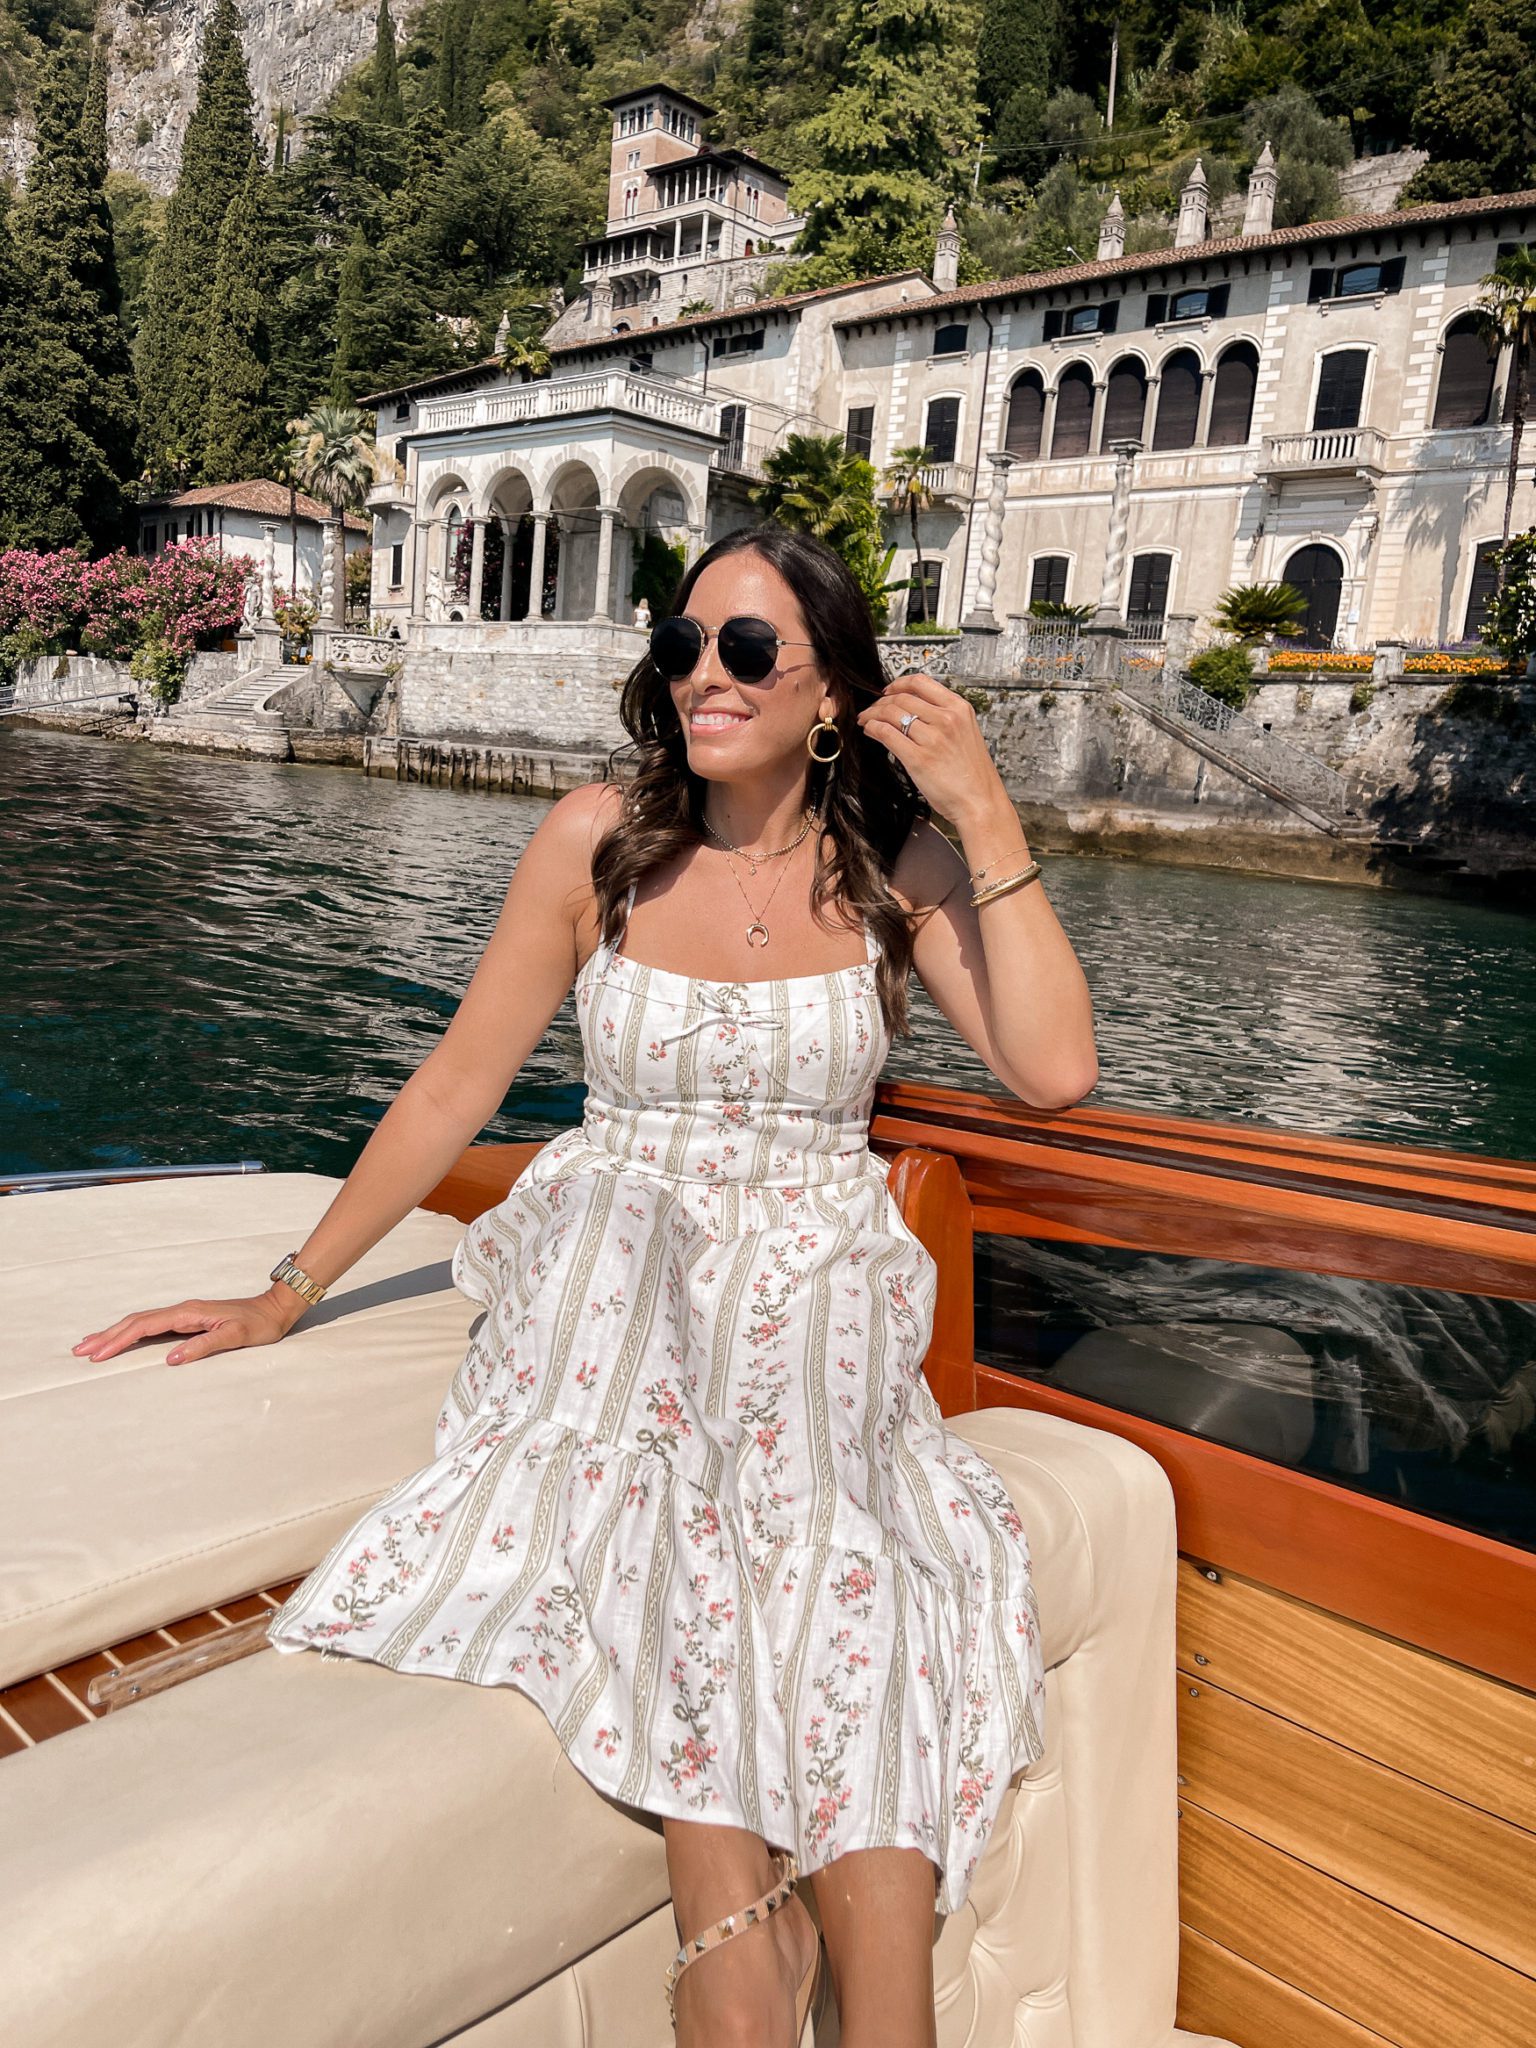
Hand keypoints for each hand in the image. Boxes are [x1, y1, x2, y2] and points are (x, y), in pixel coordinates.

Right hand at [72, 1289, 300, 1367]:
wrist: (274, 1309)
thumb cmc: (259, 1324)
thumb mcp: (237, 1337)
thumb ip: (205, 1346)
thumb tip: (172, 1359)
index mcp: (189, 1313)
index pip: (145, 1326)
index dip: (120, 1340)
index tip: (99, 1354)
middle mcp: (182, 1310)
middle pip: (136, 1321)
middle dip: (107, 1335)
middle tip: (79, 1350)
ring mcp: (184, 1314)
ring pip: (141, 1322)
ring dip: (115, 1333)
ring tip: (90, 1345)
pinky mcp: (187, 1320)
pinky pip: (152, 1325)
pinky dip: (131, 1332)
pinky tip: (123, 1338)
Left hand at [855, 671, 1010, 826]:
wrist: (980, 803)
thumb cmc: (973, 776)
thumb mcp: (965, 734)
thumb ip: (944, 719)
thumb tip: (913, 711)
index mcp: (960, 709)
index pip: (921, 682)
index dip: (898, 684)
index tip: (888, 691)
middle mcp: (947, 719)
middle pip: (902, 698)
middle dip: (880, 703)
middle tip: (872, 711)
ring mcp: (933, 738)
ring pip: (891, 713)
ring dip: (873, 715)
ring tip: (866, 721)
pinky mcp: (919, 758)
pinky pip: (887, 734)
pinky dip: (873, 729)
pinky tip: (870, 731)